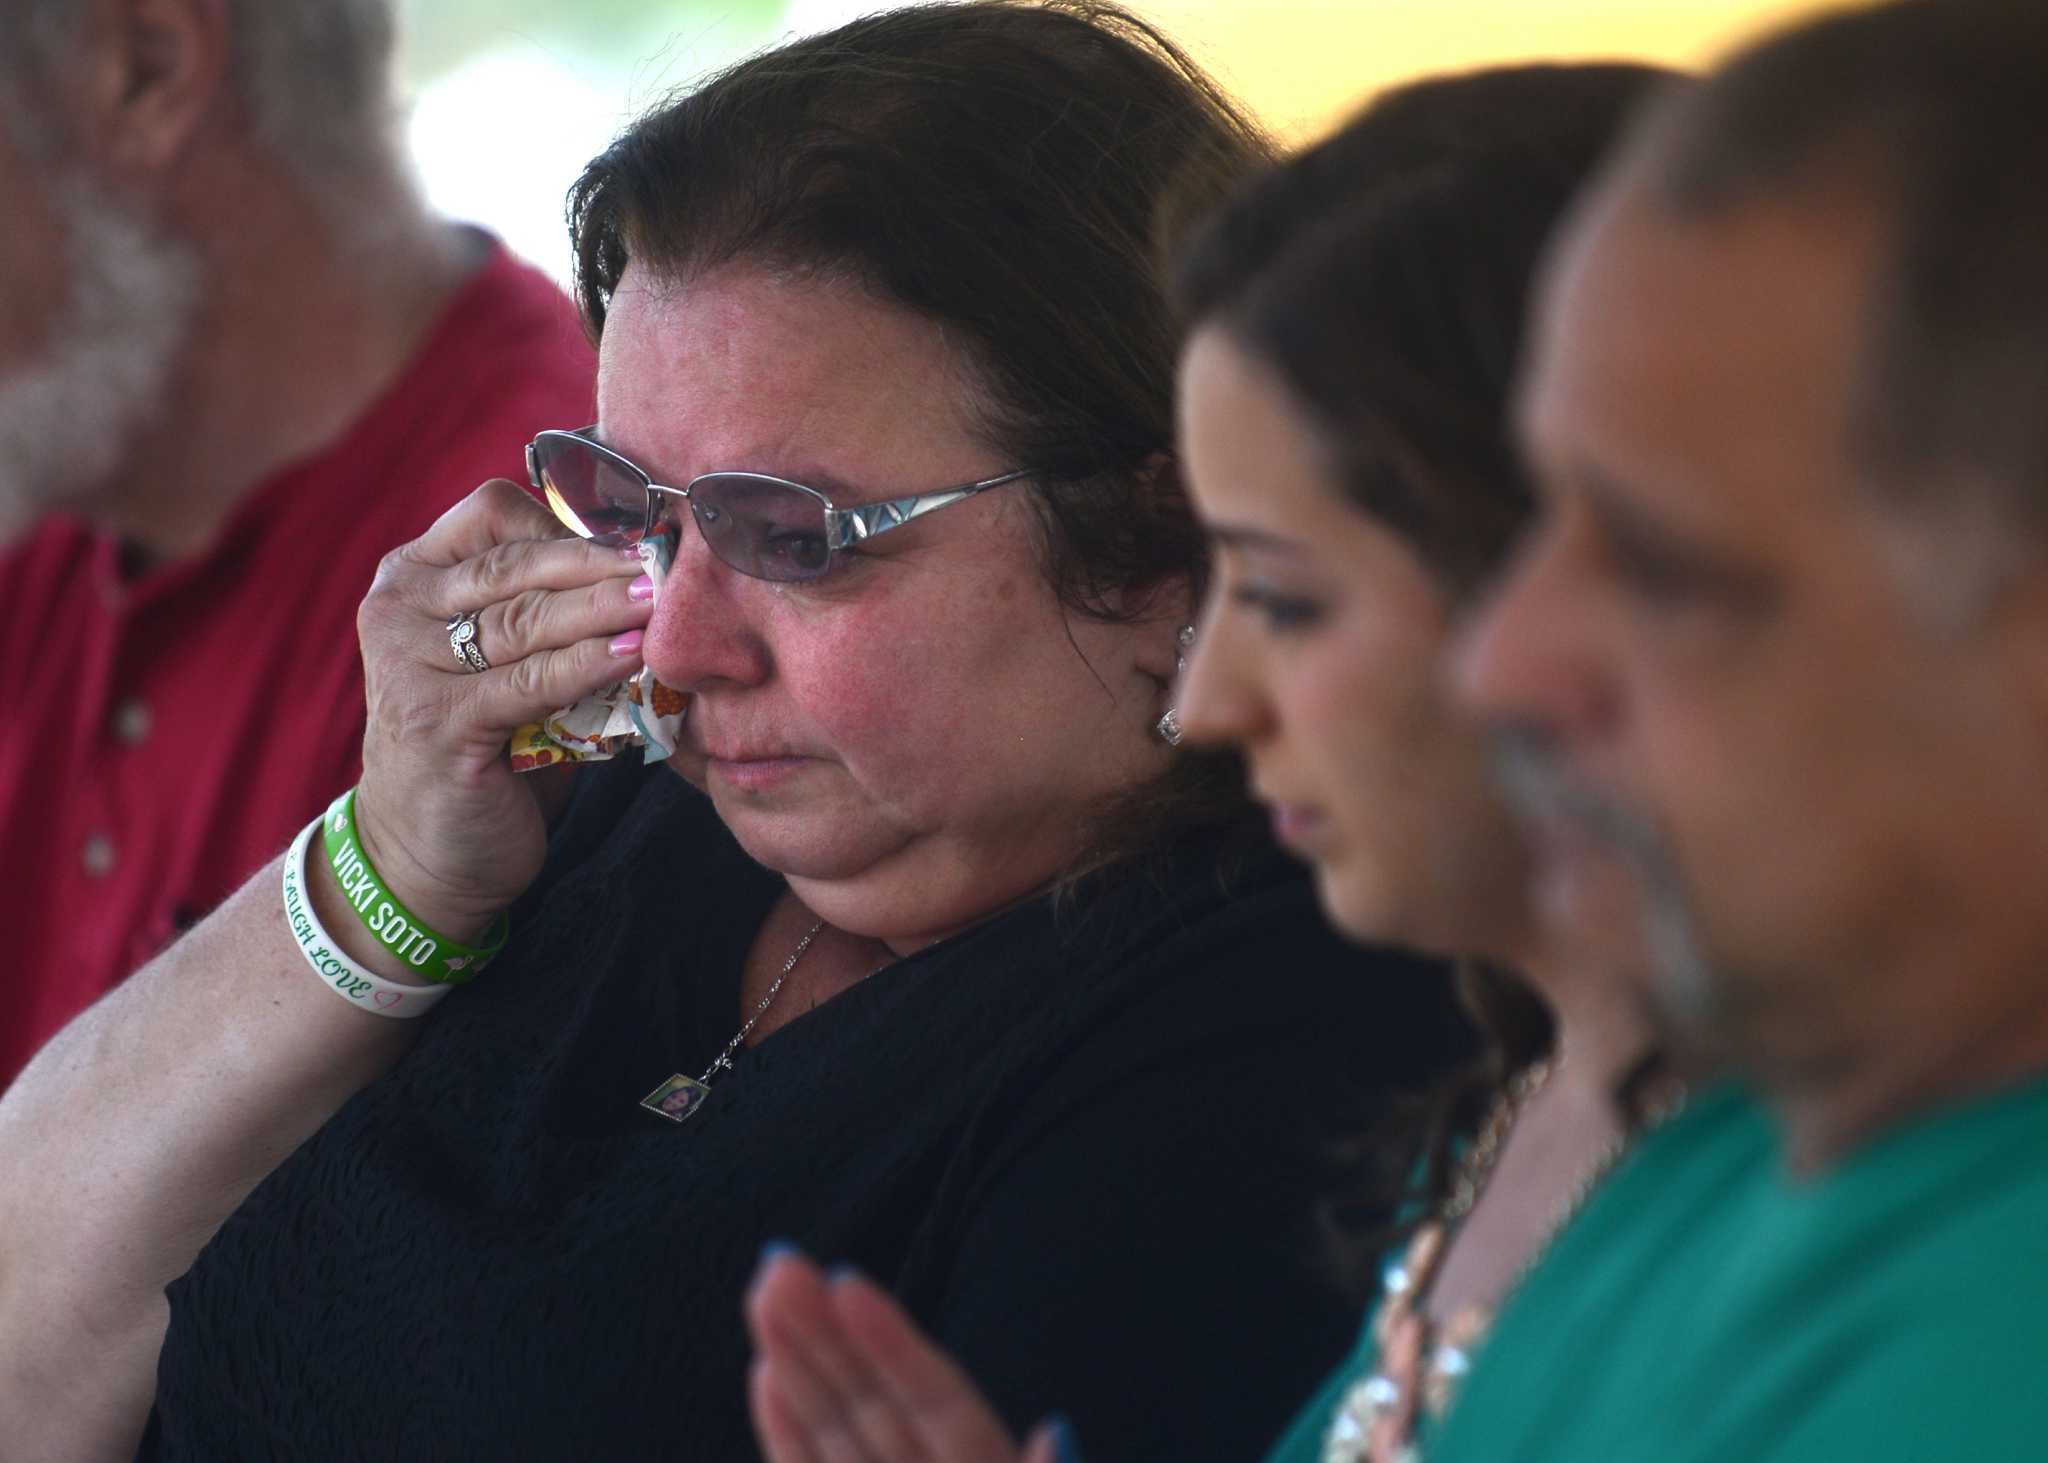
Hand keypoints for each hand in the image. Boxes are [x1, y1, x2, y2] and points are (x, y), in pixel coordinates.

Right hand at [350, 479, 651, 938]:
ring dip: (603, 607)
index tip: (638, 535)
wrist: (427, 855)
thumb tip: (649, 575)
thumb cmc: (485, 749)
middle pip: (515, 565)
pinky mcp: (439, 723)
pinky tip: (634, 654)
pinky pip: (530, 681)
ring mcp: (410, 666)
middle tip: (666, 561)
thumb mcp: (508, 665)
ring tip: (661, 602)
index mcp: (413, 578)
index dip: (569, 522)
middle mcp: (398, 610)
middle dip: (598, 562)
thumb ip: (549, 615)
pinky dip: (588, 665)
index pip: (493, 515)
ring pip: (525, 619)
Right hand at [746, 1247, 1077, 1462]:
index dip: (894, 1344)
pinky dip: (787, 1435)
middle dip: (826, 1331)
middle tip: (780, 1260)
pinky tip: (765, 1373)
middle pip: (876, 1400)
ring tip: (764, 1294)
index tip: (847, 1284)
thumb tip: (1060, 1430)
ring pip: (838, 1429)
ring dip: (796, 1362)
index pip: (938, 1399)